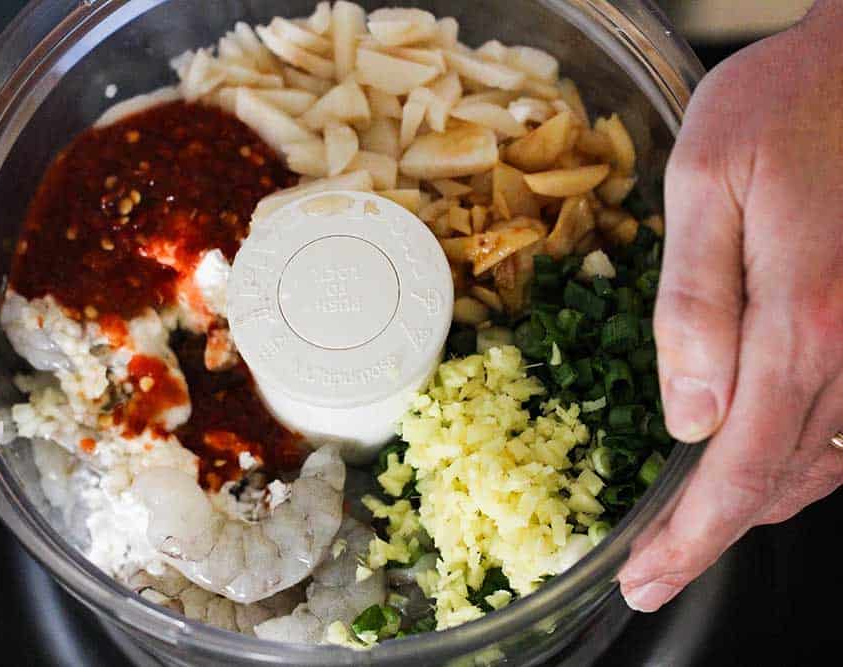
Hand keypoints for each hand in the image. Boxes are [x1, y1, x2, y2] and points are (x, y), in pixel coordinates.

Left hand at [618, 1, 842, 611]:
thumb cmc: (779, 109)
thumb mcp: (705, 186)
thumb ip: (696, 304)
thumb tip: (688, 415)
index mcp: (799, 318)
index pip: (738, 463)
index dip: (691, 536)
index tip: (646, 577)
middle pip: (779, 479)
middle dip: (711, 536)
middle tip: (652, 570)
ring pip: (821, 465)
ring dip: (754, 506)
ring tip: (691, 533)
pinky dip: (800, 466)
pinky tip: (759, 466)